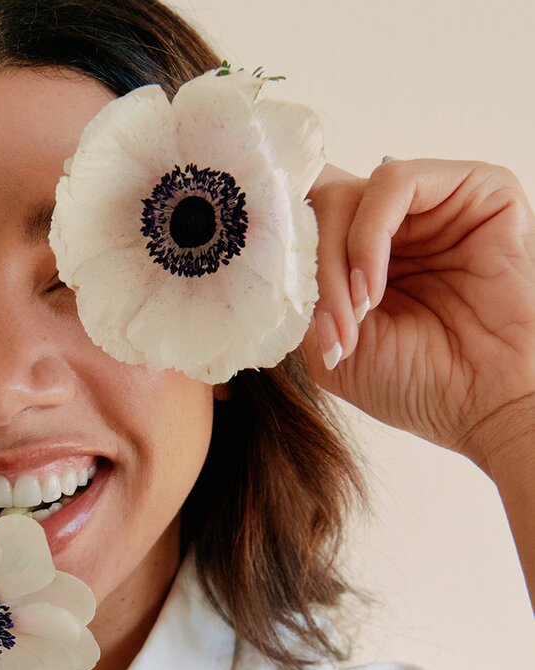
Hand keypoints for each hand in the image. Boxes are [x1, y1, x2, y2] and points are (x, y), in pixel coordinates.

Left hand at [301, 159, 534, 471]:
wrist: (483, 404)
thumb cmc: (414, 382)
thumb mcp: (327, 349)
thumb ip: (298, 298)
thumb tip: (270, 255)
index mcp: (358, 256)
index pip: (301, 223)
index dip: (280, 257)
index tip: (278, 307)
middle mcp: (392, 224)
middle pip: (316, 206)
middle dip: (310, 267)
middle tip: (333, 325)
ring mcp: (431, 203)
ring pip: (346, 193)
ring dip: (336, 257)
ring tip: (357, 312)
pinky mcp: (474, 188)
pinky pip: (393, 181)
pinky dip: (368, 235)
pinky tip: (374, 287)